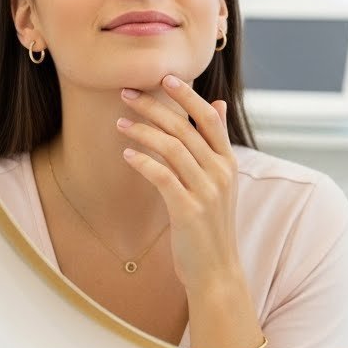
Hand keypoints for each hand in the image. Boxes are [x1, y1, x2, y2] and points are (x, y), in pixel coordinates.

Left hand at [117, 75, 241, 295]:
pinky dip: (143, 161)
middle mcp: (221, 173)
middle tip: (127, 94)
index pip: (210, 118)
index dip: (188, 95)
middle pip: (186, 128)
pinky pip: (162, 177)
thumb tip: (218, 104)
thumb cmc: (210, 225)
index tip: (165, 77)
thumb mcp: (220, 181)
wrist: (216, 270)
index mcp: (228, 163)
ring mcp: (206, 192)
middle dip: (154, 107)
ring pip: (172, 148)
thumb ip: (215, 144)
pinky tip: (127, 154)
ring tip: (119, 123)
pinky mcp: (188, 211)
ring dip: (142, 131)